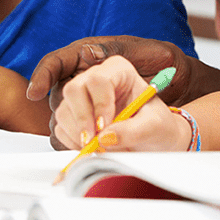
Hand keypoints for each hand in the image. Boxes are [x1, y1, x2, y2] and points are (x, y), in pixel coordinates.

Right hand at [53, 56, 190, 151]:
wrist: (154, 141)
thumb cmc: (158, 127)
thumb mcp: (154, 127)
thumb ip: (132, 131)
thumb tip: (104, 138)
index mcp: (119, 70)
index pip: (98, 79)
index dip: (99, 104)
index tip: (105, 127)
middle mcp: (96, 79)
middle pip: (73, 89)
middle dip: (81, 119)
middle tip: (93, 142)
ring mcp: (82, 98)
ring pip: (64, 110)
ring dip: (77, 133)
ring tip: (100, 147)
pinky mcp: (73, 117)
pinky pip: (61, 128)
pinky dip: (73, 142)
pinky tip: (92, 148)